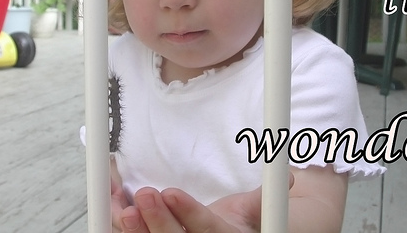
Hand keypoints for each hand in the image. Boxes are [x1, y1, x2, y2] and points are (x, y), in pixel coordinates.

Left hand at [117, 173, 293, 232]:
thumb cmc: (237, 224)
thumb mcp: (253, 212)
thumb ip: (264, 197)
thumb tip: (288, 178)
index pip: (206, 229)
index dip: (188, 213)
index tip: (170, 192)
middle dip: (160, 221)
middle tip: (146, 195)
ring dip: (139, 231)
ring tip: (127, 209)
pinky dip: (129, 232)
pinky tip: (118, 213)